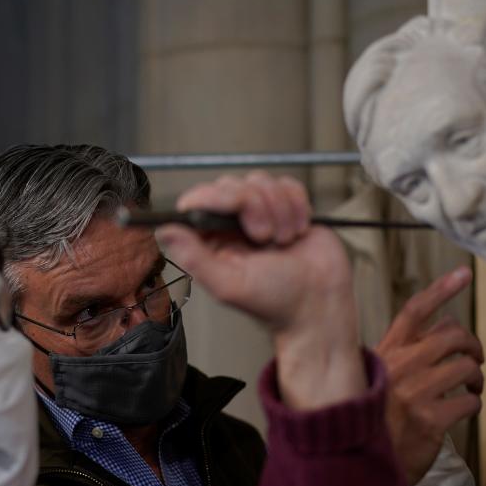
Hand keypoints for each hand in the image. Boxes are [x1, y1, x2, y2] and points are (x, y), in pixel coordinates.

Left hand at [156, 172, 365, 409]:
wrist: (321, 305)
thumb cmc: (276, 302)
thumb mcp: (229, 285)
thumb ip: (194, 258)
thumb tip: (164, 231)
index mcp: (210, 240)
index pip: (198, 199)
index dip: (216, 197)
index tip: (237, 210)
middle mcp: (231, 224)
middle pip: (231, 184)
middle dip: (254, 207)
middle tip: (266, 239)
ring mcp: (261, 213)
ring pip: (261, 181)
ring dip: (279, 210)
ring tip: (284, 241)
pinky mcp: (288, 206)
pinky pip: (287, 184)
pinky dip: (297, 205)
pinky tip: (298, 231)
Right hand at [376, 269, 482, 484]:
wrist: (357, 462)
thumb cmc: (369, 418)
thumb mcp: (373, 378)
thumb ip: (401, 354)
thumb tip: (442, 327)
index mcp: (385, 353)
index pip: (414, 311)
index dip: (441, 289)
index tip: (463, 273)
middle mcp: (400, 367)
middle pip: (451, 336)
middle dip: (472, 344)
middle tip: (475, 358)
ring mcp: (415, 393)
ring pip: (465, 368)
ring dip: (476, 377)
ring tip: (472, 387)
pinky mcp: (431, 420)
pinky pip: (469, 402)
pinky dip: (473, 404)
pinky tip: (465, 409)